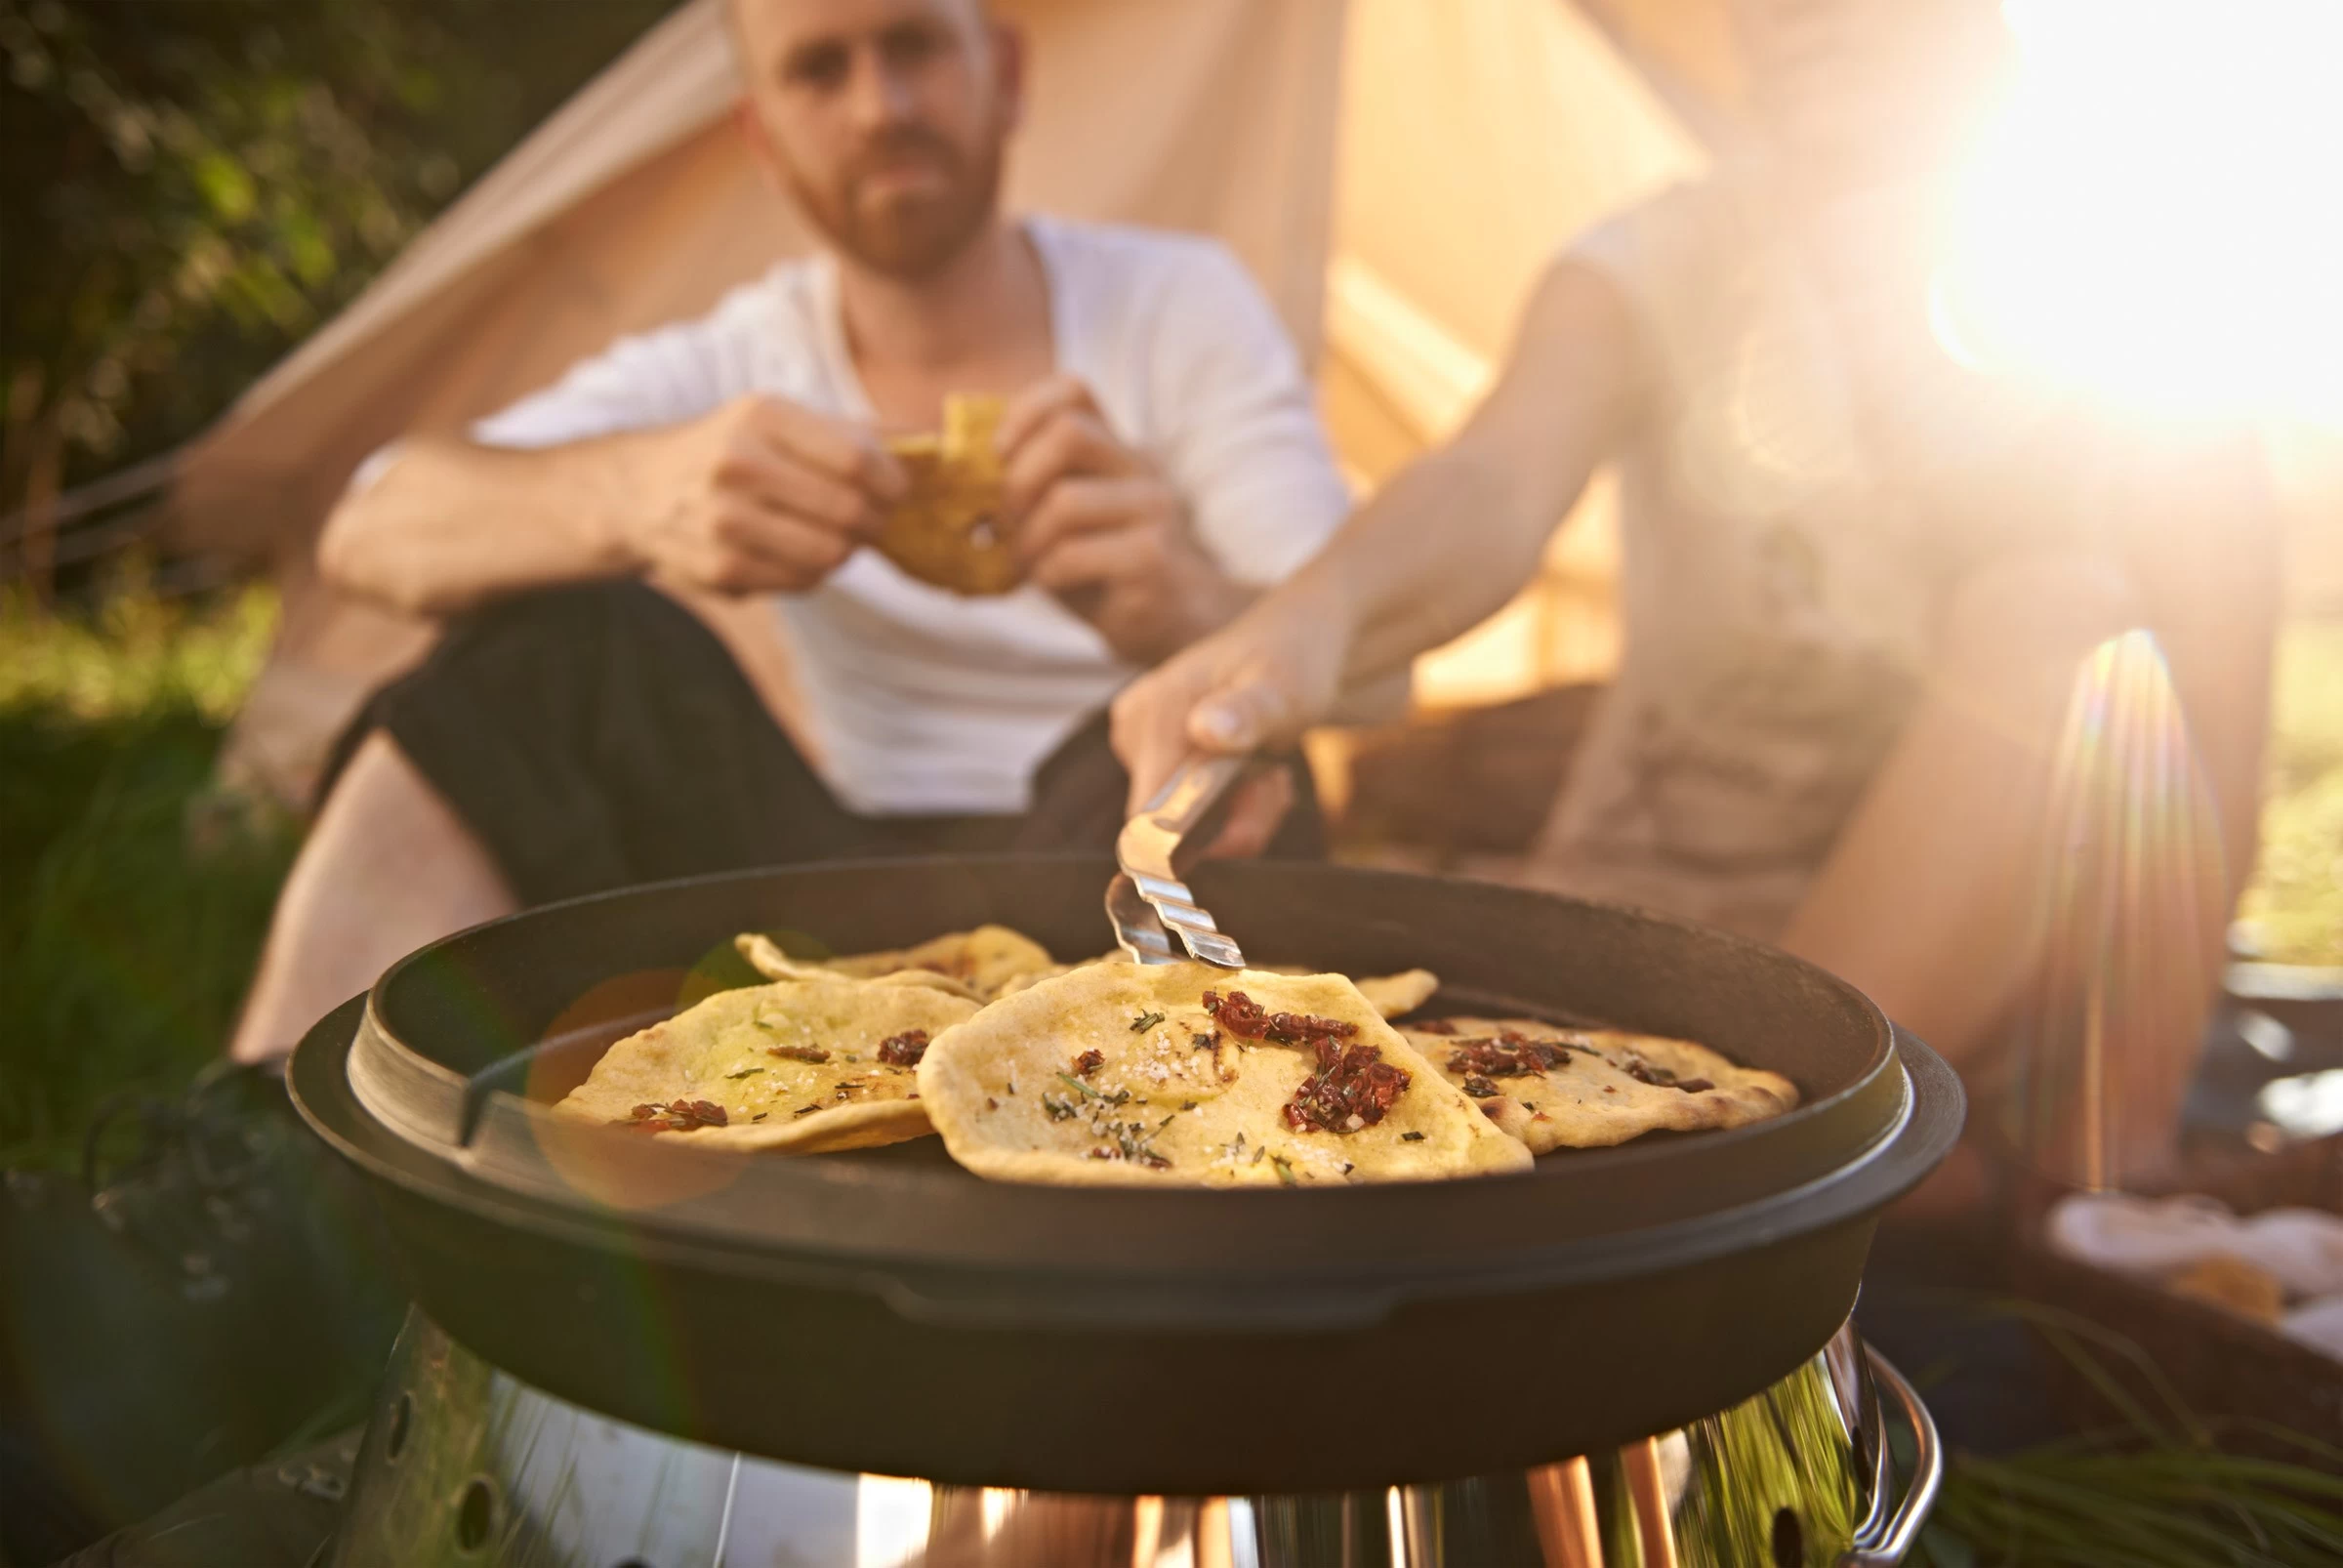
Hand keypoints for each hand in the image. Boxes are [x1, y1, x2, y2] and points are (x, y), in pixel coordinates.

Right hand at [628, 394, 904, 594]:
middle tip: (872, 520)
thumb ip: (860, 431)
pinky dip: (811, 572)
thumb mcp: (785, 420)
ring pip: (831, 554)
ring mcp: (723, 519)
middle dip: (875, 521)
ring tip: (831, 534)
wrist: (641, 489)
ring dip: (845, 550)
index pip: (859, 460)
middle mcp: (737, 463)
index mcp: (763, 416)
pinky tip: (793, 551)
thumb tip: (937, 442)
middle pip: (850, 512)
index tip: (898, 491)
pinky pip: (803, 581)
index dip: (894, 483)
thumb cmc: (737, 449)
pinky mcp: (718, 567)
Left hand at [998, 375, 1249, 663]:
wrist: (1175, 620)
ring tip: (1026, 561)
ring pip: (1065, 501)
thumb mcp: (1069, 515)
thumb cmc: (1105, 567)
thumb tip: (967, 474)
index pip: (1072, 391)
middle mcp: (1141, 469)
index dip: (1022, 413)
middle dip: (1018, 478)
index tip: (998, 456)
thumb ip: (1034, 483)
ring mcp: (1153, 511)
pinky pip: (1072, 555)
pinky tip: (1052, 582)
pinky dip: (1045, 572)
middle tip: (1007, 518)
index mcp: (1117, 447)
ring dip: (1027, 538)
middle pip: (1069, 433)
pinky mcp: (1151, 559)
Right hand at [1108, 590, 1353, 856]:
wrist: (1309, 640)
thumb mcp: (1284, 685)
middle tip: (1276, 783)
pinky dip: (1236, 805)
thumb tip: (1205, 730)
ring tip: (1273, 774)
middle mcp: (1137, 728)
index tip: (1256, 812)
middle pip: (1172, 822)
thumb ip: (1247, 711)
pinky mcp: (1167, 755)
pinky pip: (1195, 810)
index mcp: (1154, 709)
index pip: (1146, 814)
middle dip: (1234, 817)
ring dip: (1242, 812)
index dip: (1200, 838)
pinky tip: (1260, 773)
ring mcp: (1149, 743)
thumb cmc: (1298, 655)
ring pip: (1188, 822)